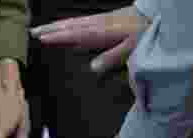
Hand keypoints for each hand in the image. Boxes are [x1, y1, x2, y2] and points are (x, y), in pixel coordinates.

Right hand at [31, 6, 150, 73]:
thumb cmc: (147, 32)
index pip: (75, 34)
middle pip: (70, 26)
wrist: (159, 14)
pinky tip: (67, 29)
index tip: (41, 39)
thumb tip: (91, 68)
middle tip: (32, 32)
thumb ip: (112, 57)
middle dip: (51, 29)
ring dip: (57, 26)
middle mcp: (99, 24)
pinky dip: (70, 24)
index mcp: (102, 31)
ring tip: (41, 29)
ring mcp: (102, 20)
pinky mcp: (106, 19)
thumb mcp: (132, 48)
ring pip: (74, 22)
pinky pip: (82, 21)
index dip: (58, 37)